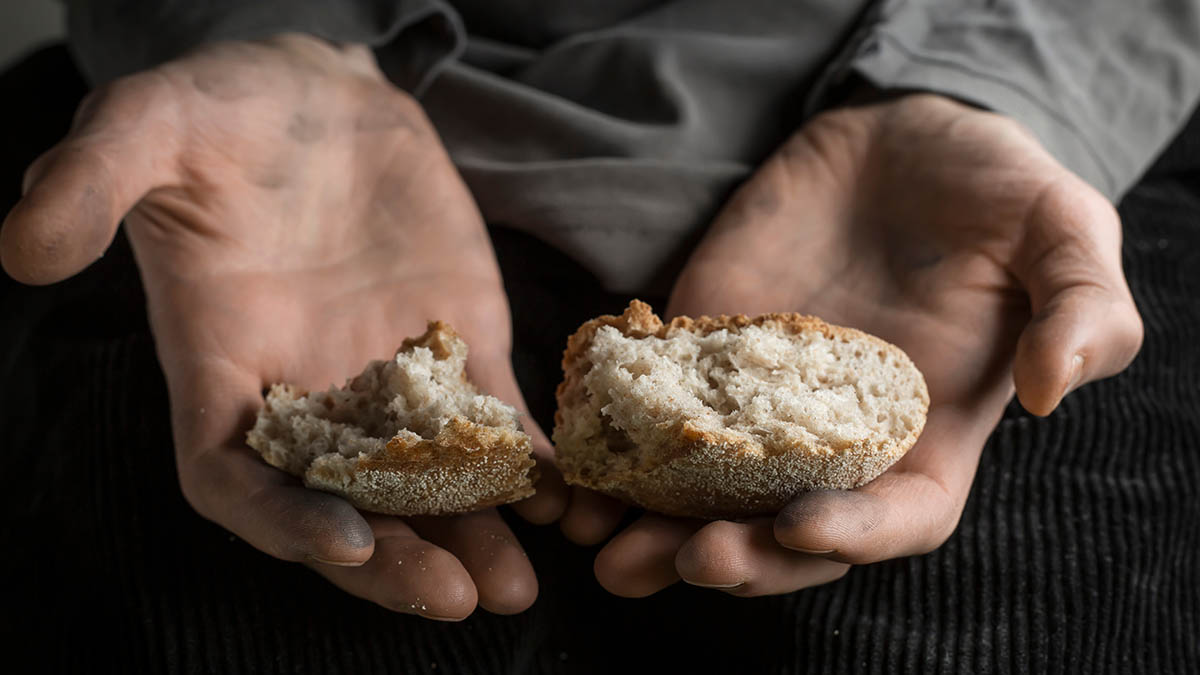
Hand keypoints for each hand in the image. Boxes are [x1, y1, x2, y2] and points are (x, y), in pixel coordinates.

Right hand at [1, 35, 570, 617]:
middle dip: (392, 559)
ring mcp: (389, 381)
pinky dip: (527, 466)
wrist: (322, 96)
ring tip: (516, 584)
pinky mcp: (458, 348)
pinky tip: (564, 499)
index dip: (279, 522)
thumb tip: (22, 249)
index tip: (339, 544)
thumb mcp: (148, 124)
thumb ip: (92, 181)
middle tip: (454, 598)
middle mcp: (306, 395)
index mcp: (221, 368)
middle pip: (341, 507)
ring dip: (470, 538)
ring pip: (427, 485)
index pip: (234, 478)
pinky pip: (495, 422)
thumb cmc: (224, 110)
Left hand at [591, 93, 1142, 596]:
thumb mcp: (1062, 230)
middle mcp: (840, 439)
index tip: (800, 526)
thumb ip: (1081, 309)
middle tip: (686, 556)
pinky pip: (657, 416)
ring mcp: (763, 403)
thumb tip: (1055, 391)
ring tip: (606, 548)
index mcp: (930, 433)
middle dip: (740, 557)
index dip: (854, 538)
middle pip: (789, 532)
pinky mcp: (703, 355)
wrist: (896, 137)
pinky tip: (579, 467)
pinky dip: (617, 449)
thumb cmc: (993, 186)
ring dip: (656, 531)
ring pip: (709, 495)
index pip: (898, 518)